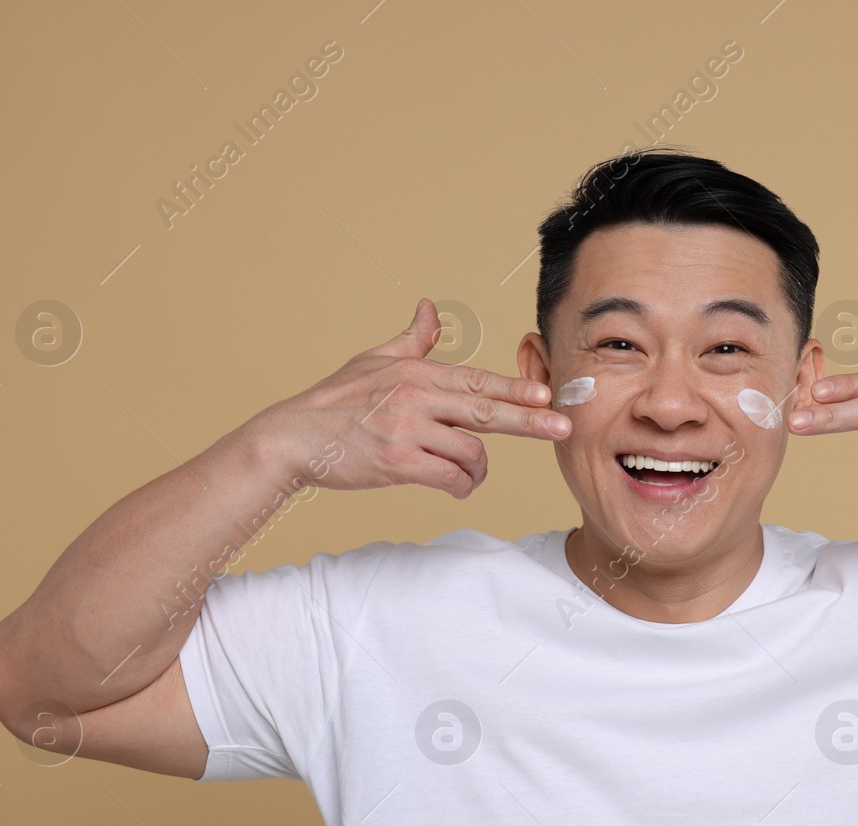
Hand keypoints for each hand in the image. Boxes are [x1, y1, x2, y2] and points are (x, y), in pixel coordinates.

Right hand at [247, 298, 570, 499]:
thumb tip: (428, 306)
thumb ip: (411, 338)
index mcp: (416, 373)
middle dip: (530, 421)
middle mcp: (415, 398)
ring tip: (469, 475)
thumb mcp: (374, 359)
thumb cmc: (335, 400)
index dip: (516, 389)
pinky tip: (456, 487)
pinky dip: (460, 487)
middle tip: (563, 429)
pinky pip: (448, 478)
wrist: (294, 438)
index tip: (547, 395)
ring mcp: (406, 431)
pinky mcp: (396, 463)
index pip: (477, 381)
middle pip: (486, 411)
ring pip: (469, 453)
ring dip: (478, 470)